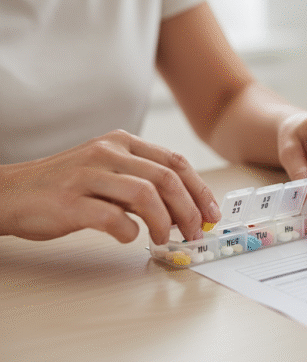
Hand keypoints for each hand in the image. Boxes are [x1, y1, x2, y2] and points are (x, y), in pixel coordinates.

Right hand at [0, 130, 220, 244]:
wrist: (12, 192)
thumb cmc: (68, 186)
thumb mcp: (109, 171)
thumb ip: (144, 182)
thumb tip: (186, 210)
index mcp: (123, 142)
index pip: (175, 162)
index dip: (200, 189)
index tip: (212, 214)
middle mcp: (108, 152)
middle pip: (167, 178)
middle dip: (190, 209)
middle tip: (196, 232)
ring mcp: (88, 174)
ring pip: (146, 194)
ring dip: (165, 222)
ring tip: (165, 238)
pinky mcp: (70, 201)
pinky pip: (112, 217)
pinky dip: (129, 232)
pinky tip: (131, 238)